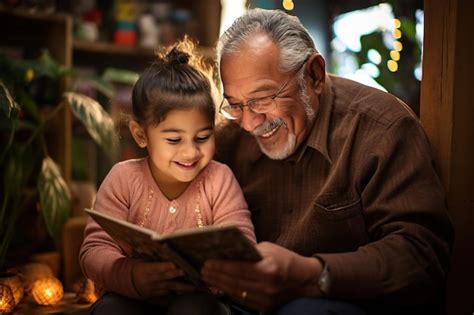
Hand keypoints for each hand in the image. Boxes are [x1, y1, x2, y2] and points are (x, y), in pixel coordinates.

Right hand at [132, 261, 195, 297]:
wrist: (130, 282)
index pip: (155, 268)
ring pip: (169, 287)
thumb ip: (153, 256)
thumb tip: (164, 245)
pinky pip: (168, 293)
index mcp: (145, 269)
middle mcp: (149, 280)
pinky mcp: (156, 294)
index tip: (174, 265)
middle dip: (175, 274)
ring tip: (193, 286)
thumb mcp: (143, 260)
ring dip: (181, 287)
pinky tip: (187, 290)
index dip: (164, 266)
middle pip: (164, 277)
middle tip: (186, 272)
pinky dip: (178, 291)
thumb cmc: (140, 266)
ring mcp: (153, 288)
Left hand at [201, 242, 323, 310]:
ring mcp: (266, 300)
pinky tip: (219, 286)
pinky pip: (242, 300)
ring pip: (236, 293)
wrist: (304, 280)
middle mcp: (267, 287)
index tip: (207, 262)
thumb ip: (249, 251)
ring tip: (207, 277)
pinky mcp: (265, 308)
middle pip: (235, 282)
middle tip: (202, 269)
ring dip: (219, 285)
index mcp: (269, 270)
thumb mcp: (268, 249)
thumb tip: (228, 251)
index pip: (239, 268)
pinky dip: (229, 292)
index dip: (221, 266)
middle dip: (216, 276)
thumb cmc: (285, 259)